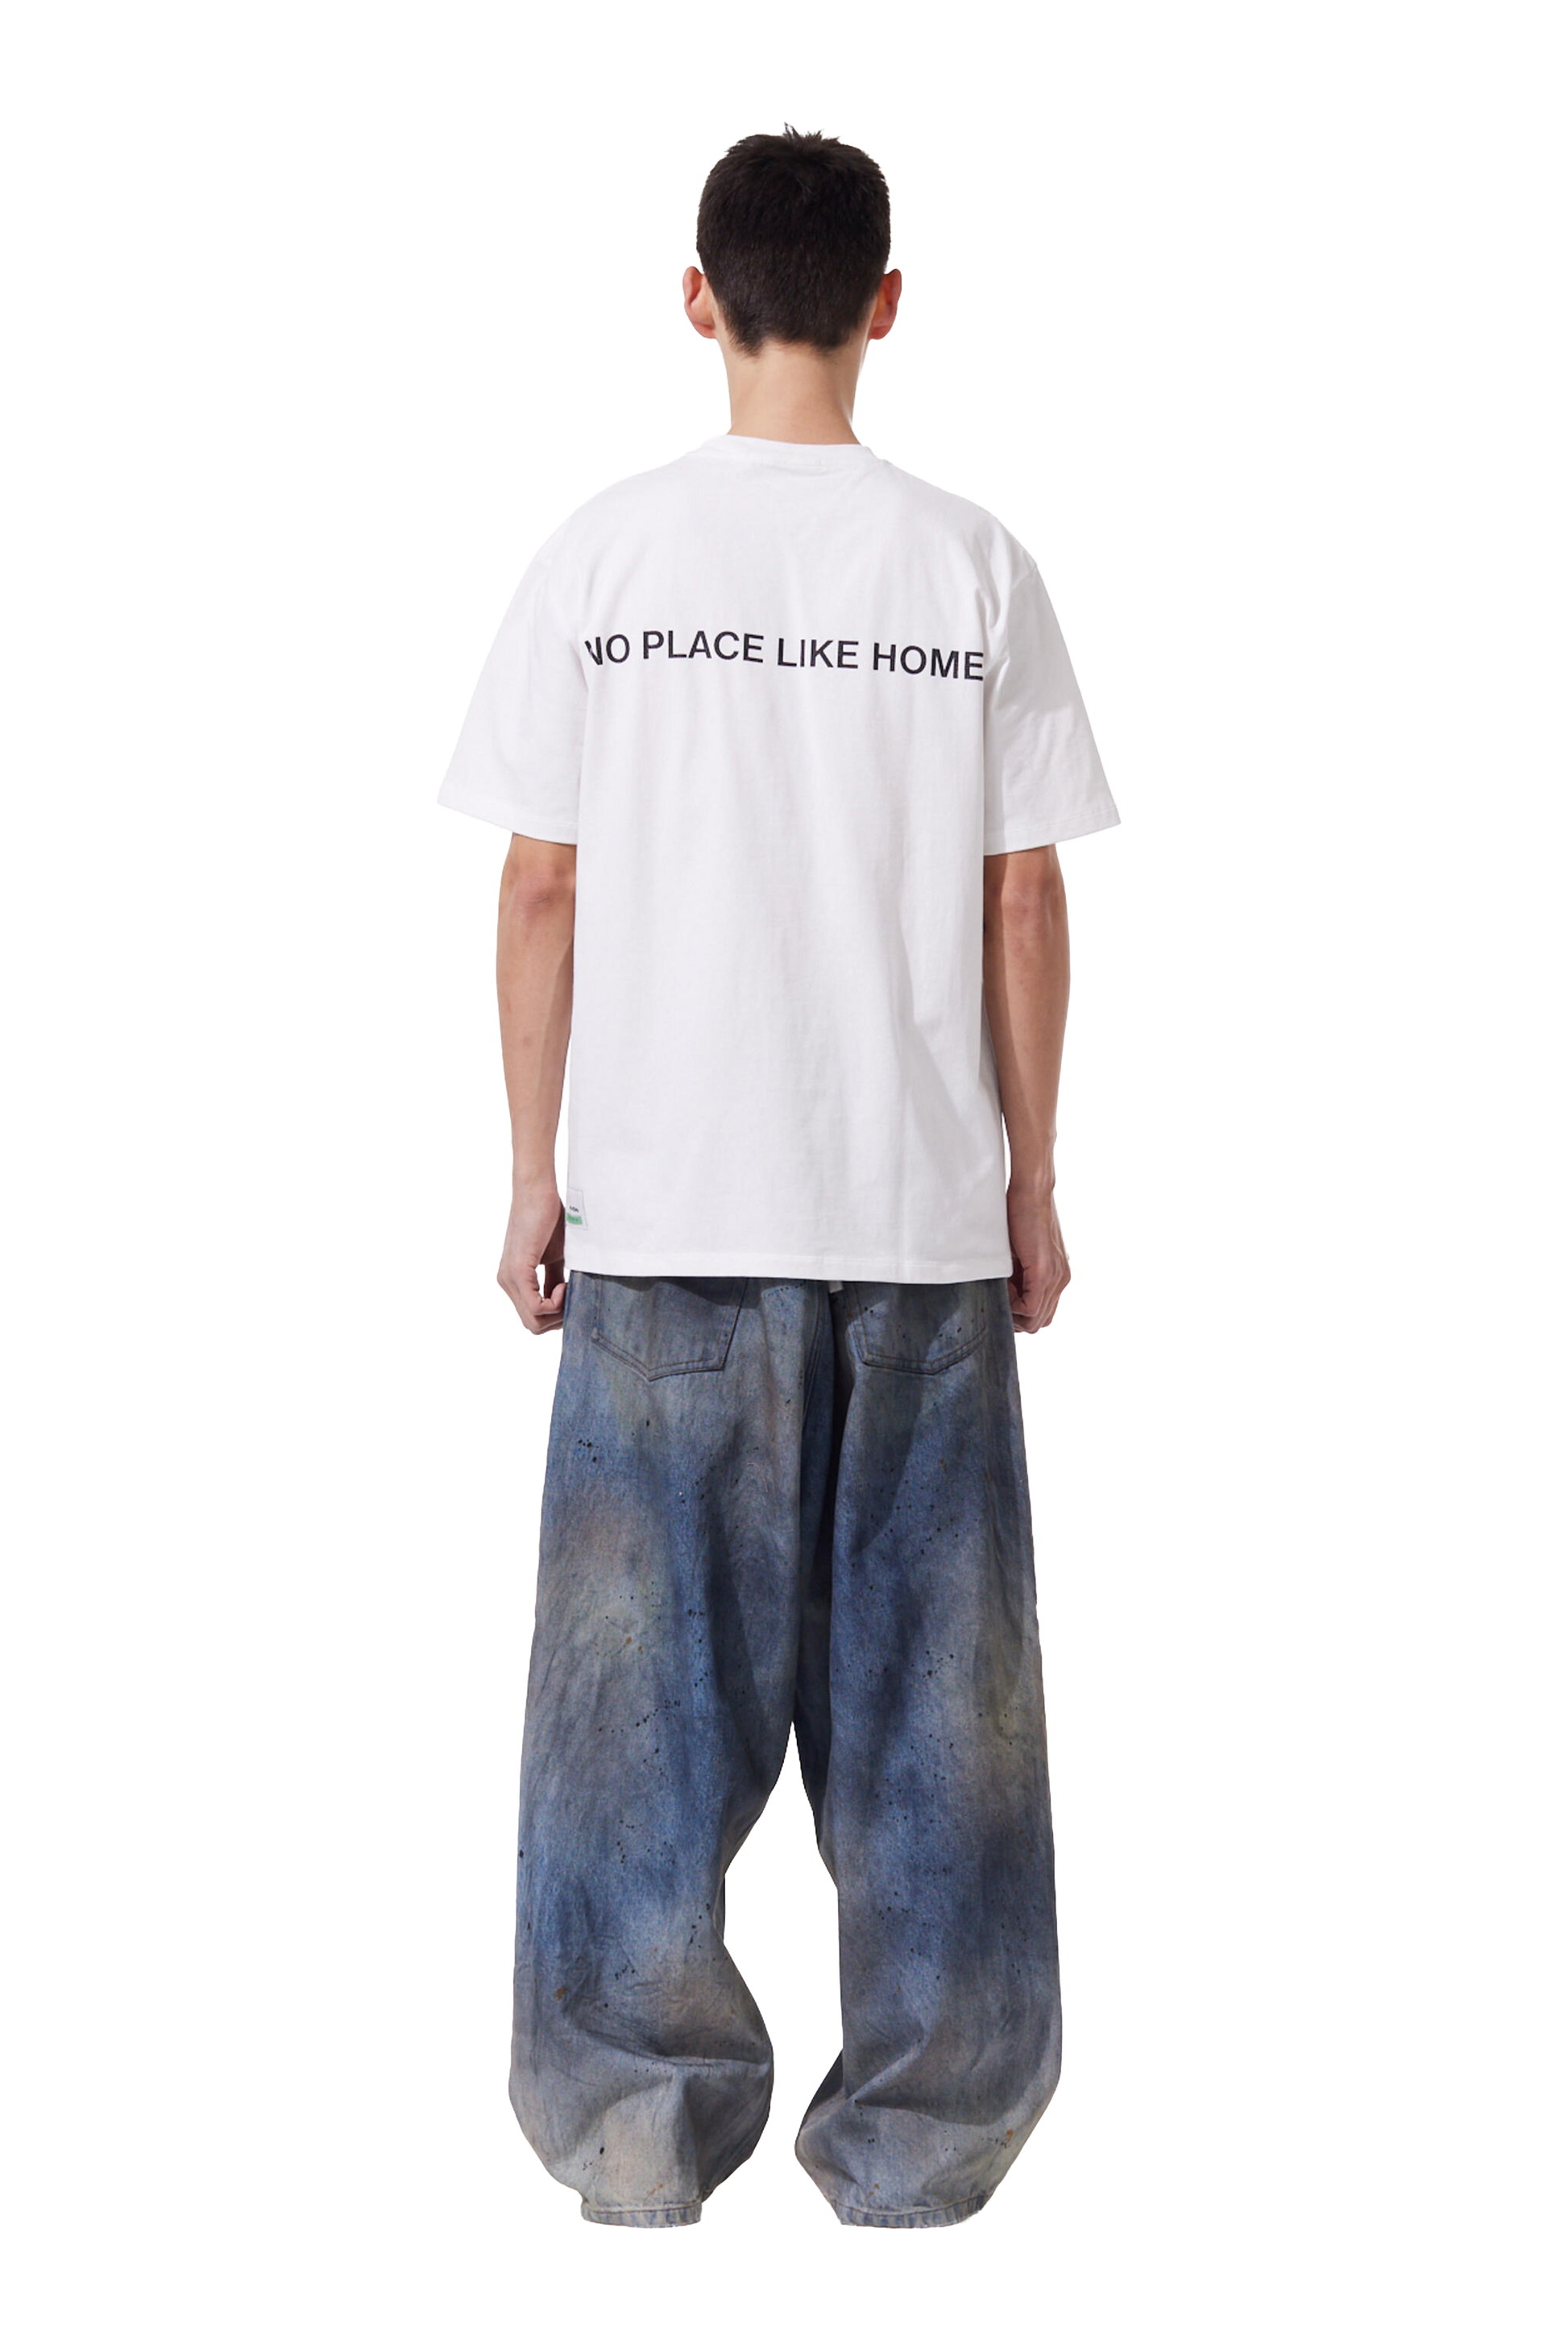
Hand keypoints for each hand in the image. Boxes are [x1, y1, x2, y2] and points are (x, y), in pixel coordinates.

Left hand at [495, 1176, 567, 1336]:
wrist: (538, 1192)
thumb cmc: (550, 1219)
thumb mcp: (556, 1258)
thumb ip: (555, 1282)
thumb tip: (566, 1303)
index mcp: (513, 1281)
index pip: (533, 1319)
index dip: (557, 1317)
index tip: (572, 1296)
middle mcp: (506, 1283)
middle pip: (533, 1326)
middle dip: (558, 1319)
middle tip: (573, 1297)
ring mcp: (509, 1279)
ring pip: (534, 1321)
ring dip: (559, 1312)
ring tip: (569, 1287)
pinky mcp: (518, 1272)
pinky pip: (536, 1307)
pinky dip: (556, 1303)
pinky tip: (564, 1284)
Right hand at [1005, 1182, 1071, 1336]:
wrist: (1030, 1192)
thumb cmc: (1020, 1216)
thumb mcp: (1021, 1253)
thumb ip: (1019, 1275)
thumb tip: (1005, 1294)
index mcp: (1058, 1276)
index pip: (1042, 1314)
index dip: (1020, 1314)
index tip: (1004, 1299)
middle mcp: (1061, 1280)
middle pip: (1041, 1322)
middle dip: (1017, 1319)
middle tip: (1000, 1301)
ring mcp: (1056, 1277)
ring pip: (1037, 1319)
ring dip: (1014, 1312)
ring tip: (1001, 1291)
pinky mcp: (1045, 1272)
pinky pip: (1031, 1307)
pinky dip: (1013, 1305)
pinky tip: (1004, 1288)